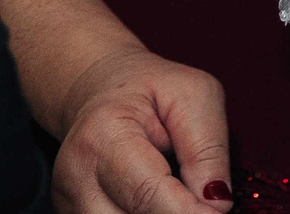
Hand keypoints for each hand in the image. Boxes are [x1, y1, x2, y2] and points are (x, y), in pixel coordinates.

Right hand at [51, 45, 232, 213]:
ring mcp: (70, 201)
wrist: (104, 91)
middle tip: (208, 204)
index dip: (188, 212)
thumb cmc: (153, 88)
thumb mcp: (196, 95)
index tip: (219, 212)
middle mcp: (76, 176)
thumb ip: (207, 149)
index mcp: (104, 136)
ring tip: (181, 194)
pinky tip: (163, 201)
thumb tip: (217, 203)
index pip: (147, 193)